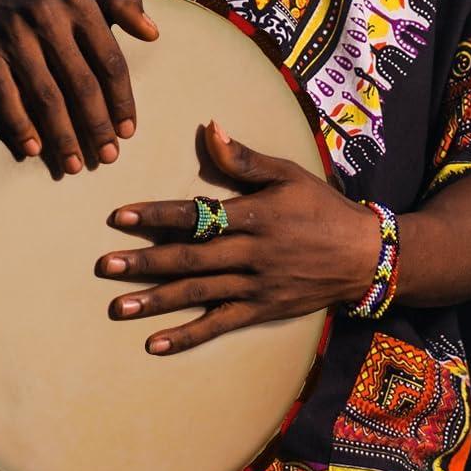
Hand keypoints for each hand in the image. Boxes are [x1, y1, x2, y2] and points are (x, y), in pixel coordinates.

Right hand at [0, 0, 157, 174]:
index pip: (109, 61)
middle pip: (81, 85)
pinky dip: (19, 125)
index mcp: (78, 1)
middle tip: (107, 157)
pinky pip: (4, 96)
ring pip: (45, 96)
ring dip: (62, 136)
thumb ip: (122, 1)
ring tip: (74, 165)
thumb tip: (153, 33)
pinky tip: (33, 149)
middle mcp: (48, 18)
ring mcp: (13, 35)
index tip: (128, 131)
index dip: (122, 100)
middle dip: (97, 126)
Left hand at [96, 121, 381, 354]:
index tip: (119, 217)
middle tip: (105, 265)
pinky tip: (155, 343)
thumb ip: (244, 158)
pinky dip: (187, 336)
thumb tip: (210, 128)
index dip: (156, 215)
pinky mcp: (261, 310)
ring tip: (118, 307)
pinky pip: (219, 325)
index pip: (196, 214)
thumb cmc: (322, 208)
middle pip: (189, 257)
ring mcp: (255, 285)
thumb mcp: (288, 174)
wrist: (366, 256)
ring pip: (198, 294)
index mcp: (254, 215)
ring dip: (156, 300)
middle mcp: (251, 252)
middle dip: (144, 262)